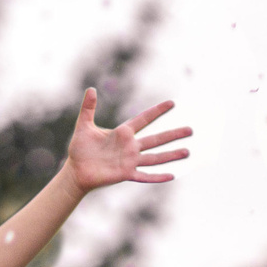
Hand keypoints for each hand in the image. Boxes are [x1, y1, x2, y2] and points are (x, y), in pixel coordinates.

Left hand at [64, 88, 191, 190]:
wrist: (76, 171)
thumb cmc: (80, 149)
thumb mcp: (83, 126)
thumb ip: (88, 108)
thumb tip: (91, 89)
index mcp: (122, 133)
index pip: (144, 119)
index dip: (157, 111)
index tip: (172, 103)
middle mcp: (130, 146)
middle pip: (156, 139)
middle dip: (173, 134)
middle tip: (191, 129)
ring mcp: (130, 161)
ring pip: (155, 157)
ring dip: (171, 155)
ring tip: (187, 152)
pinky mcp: (126, 174)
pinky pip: (144, 175)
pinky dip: (157, 176)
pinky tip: (171, 176)